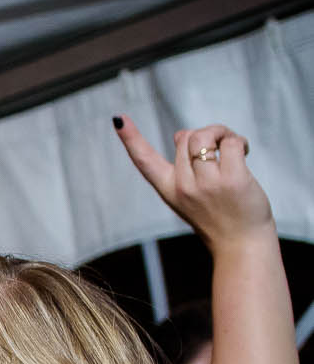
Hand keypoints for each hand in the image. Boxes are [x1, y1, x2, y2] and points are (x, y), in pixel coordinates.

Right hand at [115, 119, 272, 252]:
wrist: (240, 245)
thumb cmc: (219, 217)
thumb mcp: (191, 196)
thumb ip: (184, 168)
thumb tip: (181, 134)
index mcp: (169, 190)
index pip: (144, 161)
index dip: (130, 138)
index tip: (118, 119)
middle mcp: (183, 186)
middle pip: (186, 137)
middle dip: (206, 134)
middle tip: (221, 146)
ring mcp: (206, 184)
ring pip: (205, 136)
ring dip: (223, 133)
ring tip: (234, 146)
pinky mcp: (232, 180)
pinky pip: (231, 143)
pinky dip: (239, 141)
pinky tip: (245, 151)